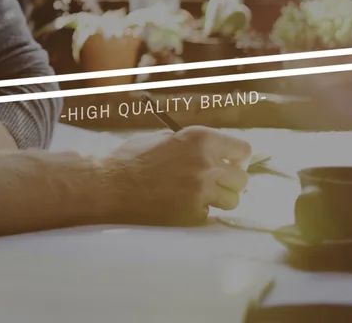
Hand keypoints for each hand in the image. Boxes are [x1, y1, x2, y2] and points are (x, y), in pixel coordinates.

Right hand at [102, 126, 251, 225]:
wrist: (109, 185)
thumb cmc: (132, 157)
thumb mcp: (166, 137)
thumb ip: (193, 144)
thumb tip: (216, 151)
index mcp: (201, 138)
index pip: (243, 150)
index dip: (237, 158)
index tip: (230, 163)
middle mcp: (206, 163)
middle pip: (242, 178)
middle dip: (231, 181)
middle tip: (215, 182)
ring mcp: (201, 191)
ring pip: (232, 200)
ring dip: (220, 199)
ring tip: (201, 196)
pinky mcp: (192, 214)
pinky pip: (210, 215)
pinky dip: (200, 212)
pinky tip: (181, 206)